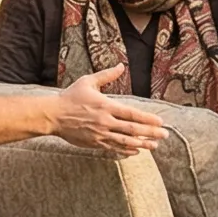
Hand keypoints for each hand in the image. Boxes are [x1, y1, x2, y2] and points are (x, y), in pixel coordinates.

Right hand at [49, 66, 169, 158]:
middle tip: (164, 135)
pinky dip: (126, 150)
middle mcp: (105, 122)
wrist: (53, 115)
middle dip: (151, 133)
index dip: (148, 119)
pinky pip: (114, 148)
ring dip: (142, 144)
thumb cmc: (70, 97)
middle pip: (133, 129)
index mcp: (106, 106)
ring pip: (125, 141)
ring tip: (155, 145)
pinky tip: (136, 151)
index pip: (132, 113)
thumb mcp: (88, 81)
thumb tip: (121, 66)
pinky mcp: (95, 143)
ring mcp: (100, 134)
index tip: (160, 122)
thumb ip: (107, 75)